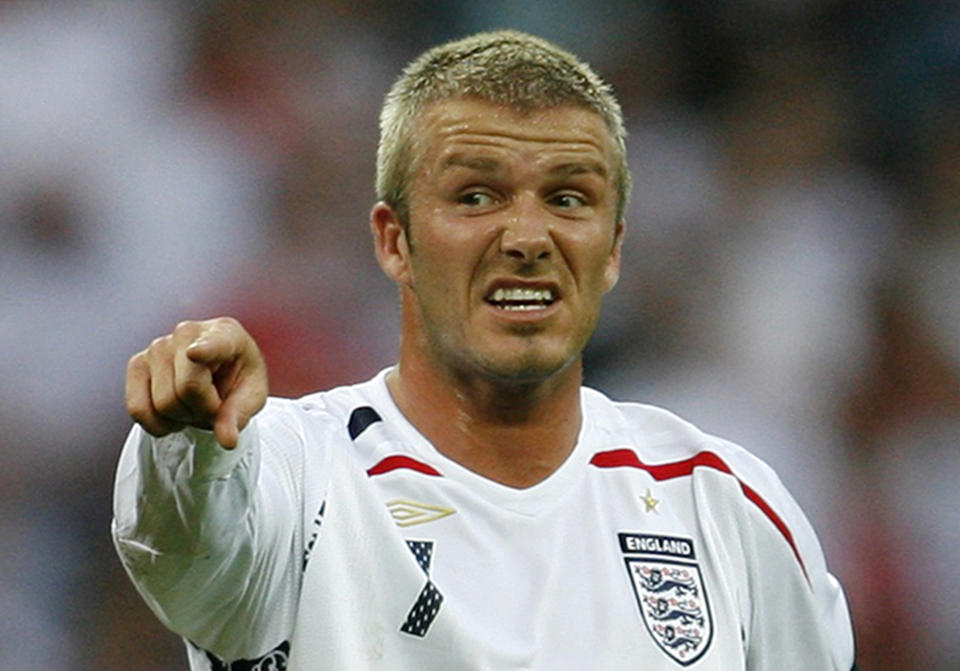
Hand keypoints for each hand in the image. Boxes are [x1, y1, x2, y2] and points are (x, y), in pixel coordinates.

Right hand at [125, 317, 267, 448]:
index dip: (204, 349)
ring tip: (195, 404)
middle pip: (187, 389)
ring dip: (182, 418)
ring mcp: (157, 347)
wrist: (216, 373)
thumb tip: (227, 440)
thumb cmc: (236, 378)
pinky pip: (138, 409)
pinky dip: (157, 424)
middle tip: (213, 404)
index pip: (213, 344)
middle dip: (203, 411)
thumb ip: (238, 415)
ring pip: (163, 403)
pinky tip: (173, 413)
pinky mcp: (136, 364)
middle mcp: (187, 333)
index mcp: (226, 333)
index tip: (195, 352)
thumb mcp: (251, 396)